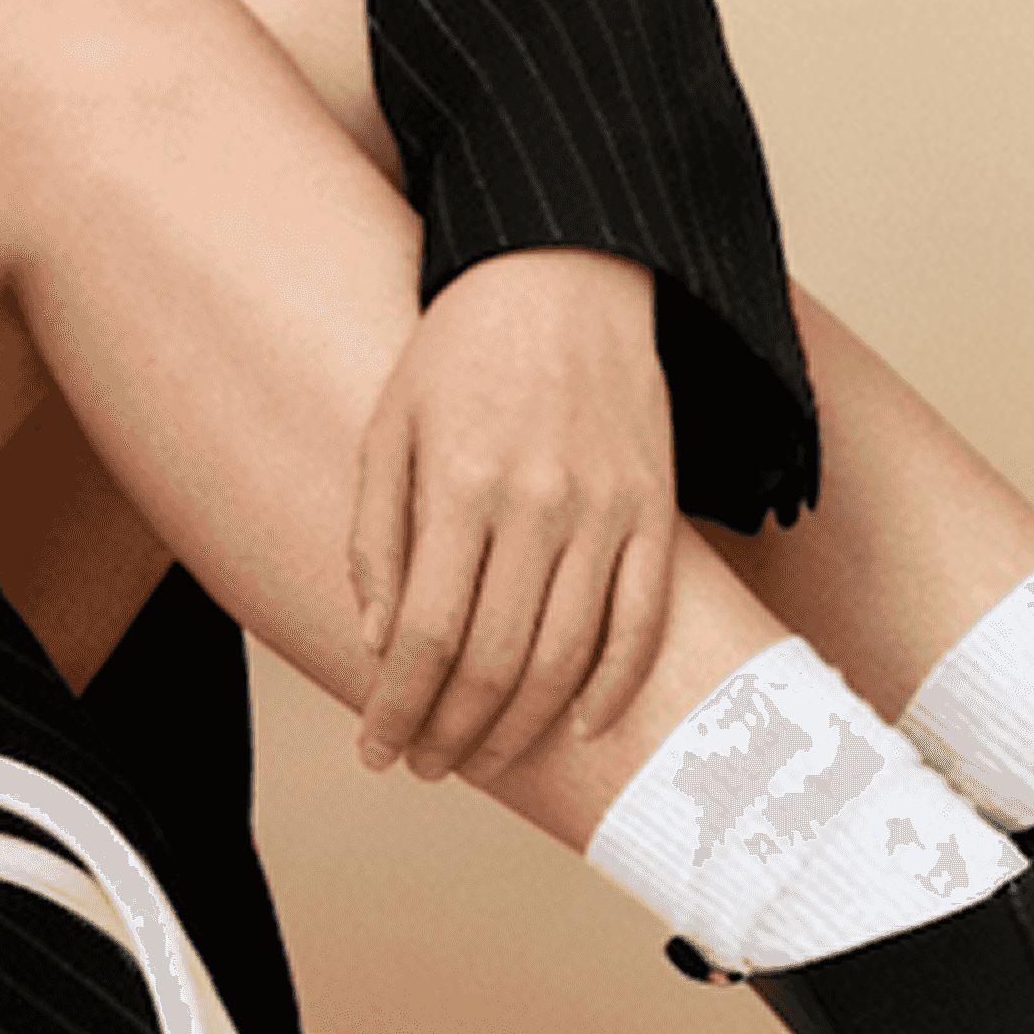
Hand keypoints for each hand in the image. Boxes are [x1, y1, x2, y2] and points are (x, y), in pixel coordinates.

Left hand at [347, 246, 673, 783]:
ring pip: (567, 655)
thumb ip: (379, 535)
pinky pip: (644, 619)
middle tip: (425, 764)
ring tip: (483, 756)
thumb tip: (380, 642)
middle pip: (495, 659)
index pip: (428, 634)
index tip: (378, 749)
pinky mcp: (655, 507)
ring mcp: (607, 508)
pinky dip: (617, 685)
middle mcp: (539, 503)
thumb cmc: (463, 346)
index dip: (400, 707)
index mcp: (463, 481)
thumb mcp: (391, 424)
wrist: (566, 269)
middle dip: (453, 731)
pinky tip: (579, 726)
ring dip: (521, 725)